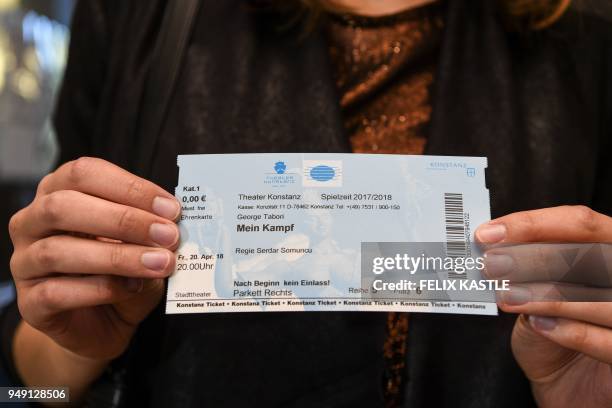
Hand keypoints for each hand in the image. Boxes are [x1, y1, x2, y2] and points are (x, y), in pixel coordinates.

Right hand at [9, 157, 179, 361]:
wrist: (109, 322)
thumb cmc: (125, 270)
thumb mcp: (142, 241)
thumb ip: (150, 226)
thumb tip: (173, 221)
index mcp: (58, 191)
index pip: (84, 173)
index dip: (130, 187)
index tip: (170, 208)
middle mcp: (32, 222)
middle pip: (63, 206)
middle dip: (123, 220)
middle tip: (168, 235)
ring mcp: (24, 263)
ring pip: (57, 251)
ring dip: (118, 256)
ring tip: (160, 263)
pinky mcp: (30, 303)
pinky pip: (56, 292)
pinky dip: (100, 289)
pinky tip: (133, 287)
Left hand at [475, 206, 611, 407]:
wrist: (566, 380)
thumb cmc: (551, 328)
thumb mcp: (535, 289)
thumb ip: (525, 265)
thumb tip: (490, 245)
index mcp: (609, 250)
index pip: (582, 225)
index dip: (534, 224)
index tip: (490, 234)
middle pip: (592, 256)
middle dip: (536, 257)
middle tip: (492, 264)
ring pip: (600, 296)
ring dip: (547, 294)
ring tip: (508, 296)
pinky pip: (610, 341)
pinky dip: (572, 331)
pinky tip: (538, 325)